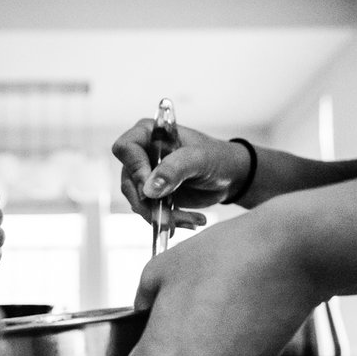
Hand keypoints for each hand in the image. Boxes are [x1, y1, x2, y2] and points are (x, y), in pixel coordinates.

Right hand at [113, 119, 252, 227]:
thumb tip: (148, 190)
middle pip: (129, 183)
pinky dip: (170, 222)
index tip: (150, 190)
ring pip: (139, 203)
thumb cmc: (217, 157)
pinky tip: (192, 221)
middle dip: (149, 205)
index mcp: (149, 133)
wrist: (230, 176)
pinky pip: (151, 213)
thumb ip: (175, 169)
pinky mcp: (154, 196)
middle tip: (170, 220)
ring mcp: (146, 177)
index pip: (126, 149)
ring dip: (162, 217)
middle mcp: (142, 154)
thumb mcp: (199, 159)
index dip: (134, 169)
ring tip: (192, 221)